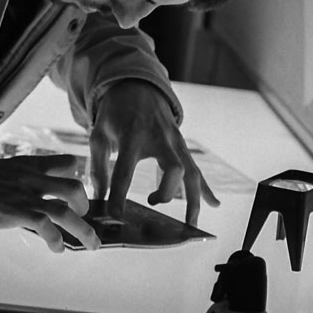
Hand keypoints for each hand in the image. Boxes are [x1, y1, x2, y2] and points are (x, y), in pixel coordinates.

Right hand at [0, 154, 100, 252]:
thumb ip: (18, 180)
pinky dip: (57, 241)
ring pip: (67, 211)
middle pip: (73, 186)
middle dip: (84, 203)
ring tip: (91, 243)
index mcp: (29, 165)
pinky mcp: (20, 213)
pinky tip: (57, 249)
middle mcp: (33, 178)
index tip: (76, 188)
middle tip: (83, 215)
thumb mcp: (1, 172)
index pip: (65, 162)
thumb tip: (24, 196)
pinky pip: (48, 228)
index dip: (75, 175)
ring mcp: (28, 195)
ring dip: (84, 230)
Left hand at [89, 80, 219, 224]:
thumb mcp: (99, 134)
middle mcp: (159, 138)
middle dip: (168, 191)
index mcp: (132, 136)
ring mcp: (175, 141)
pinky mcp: (182, 145)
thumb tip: (98, 198)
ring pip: (191, 171)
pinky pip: (196, 168)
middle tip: (152, 205)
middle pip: (174, 167)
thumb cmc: (115, 114)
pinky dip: (206, 188)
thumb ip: (98, 167)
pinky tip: (215, 204)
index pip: (125, 170)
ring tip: (190, 225)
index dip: (119, 195)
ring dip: (193, 199)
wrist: (137, 87)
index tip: (115, 216)